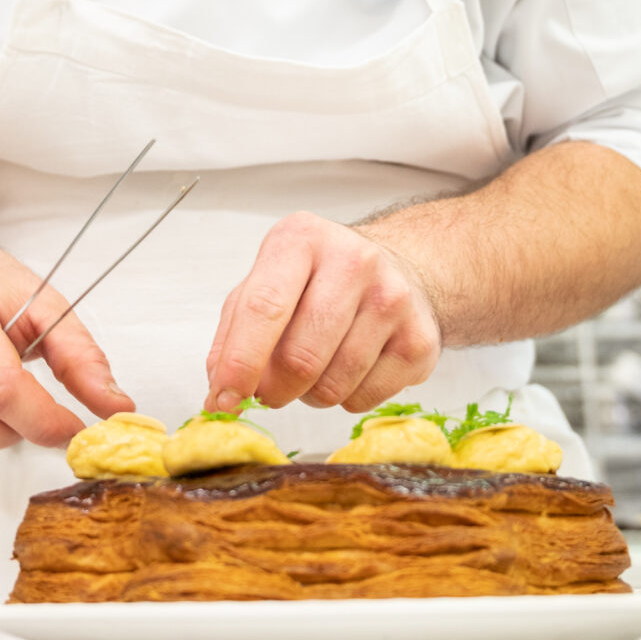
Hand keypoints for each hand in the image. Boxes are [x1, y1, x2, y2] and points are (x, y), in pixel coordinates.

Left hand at [204, 212, 440, 414]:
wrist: (399, 269)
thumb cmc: (320, 279)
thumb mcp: (269, 282)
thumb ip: (235, 331)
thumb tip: (221, 389)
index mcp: (302, 239)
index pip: (263, 308)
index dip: (239, 363)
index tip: (224, 400)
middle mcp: (353, 261)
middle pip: (298, 357)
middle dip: (273, 390)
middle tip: (269, 391)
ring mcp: (393, 300)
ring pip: (331, 386)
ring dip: (308, 395)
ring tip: (314, 369)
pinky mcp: (420, 340)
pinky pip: (363, 400)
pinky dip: (344, 399)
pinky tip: (348, 370)